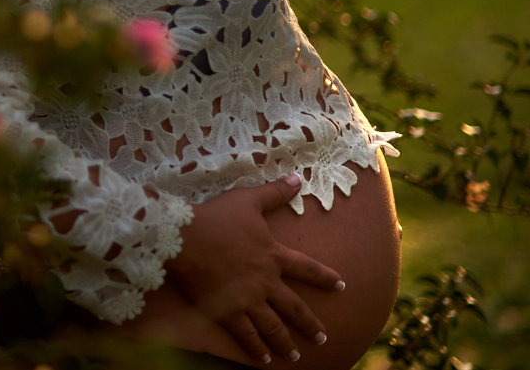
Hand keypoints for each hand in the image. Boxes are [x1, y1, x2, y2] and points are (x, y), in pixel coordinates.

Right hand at [163, 175, 344, 363]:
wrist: (188, 237)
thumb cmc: (217, 217)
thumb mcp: (248, 200)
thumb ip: (274, 193)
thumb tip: (297, 178)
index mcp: (273, 255)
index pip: (307, 269)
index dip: (325, 278)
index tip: (341, 287)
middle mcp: (266, 281)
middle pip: (294, 307)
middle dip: (310, 324)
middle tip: (323, 339)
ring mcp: (248, 299)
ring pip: (273, 326)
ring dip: (286, 342)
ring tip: (296, 356)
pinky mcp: (227, 310)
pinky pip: (246, 334)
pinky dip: (256, 349)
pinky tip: (264, 360)